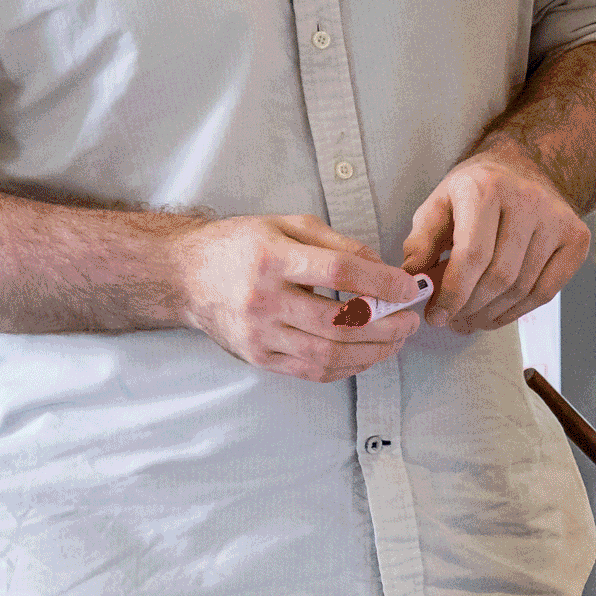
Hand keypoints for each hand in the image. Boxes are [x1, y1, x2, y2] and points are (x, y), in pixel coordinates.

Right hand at [171, 214, 428, 382]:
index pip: (338, 273)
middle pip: (339, 322)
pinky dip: (347, 367)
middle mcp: (264, 299)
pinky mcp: (258, 357)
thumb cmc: (239, 245)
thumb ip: (335, 243)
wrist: (185, 276)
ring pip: (329, 354)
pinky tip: (366, 355)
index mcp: (272, 257)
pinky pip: (311, 371)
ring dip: (373, 352)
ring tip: (396, 340)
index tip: (408, 287)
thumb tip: (381, 267)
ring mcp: (259, 333)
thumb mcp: (285, 224)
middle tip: (410, 320)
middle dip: (386, 324)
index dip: (381, 282)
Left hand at [401, 139, 592, 335]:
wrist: (524, 168)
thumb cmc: (475, 191)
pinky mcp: (576, 239)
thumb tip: (411, 280)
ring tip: (469, 321)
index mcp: (485, 188)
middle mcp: (527, 200)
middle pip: (499, 276)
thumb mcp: (438, 204)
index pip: (472, 255)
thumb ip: (421, 241)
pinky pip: (546, 291)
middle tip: (451, 321)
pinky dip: (518, 312)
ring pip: (523, 288)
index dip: (453, 293)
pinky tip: (496, 314)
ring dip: (491, 314)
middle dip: (470, 307)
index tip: (435, 315)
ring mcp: (557, 220)